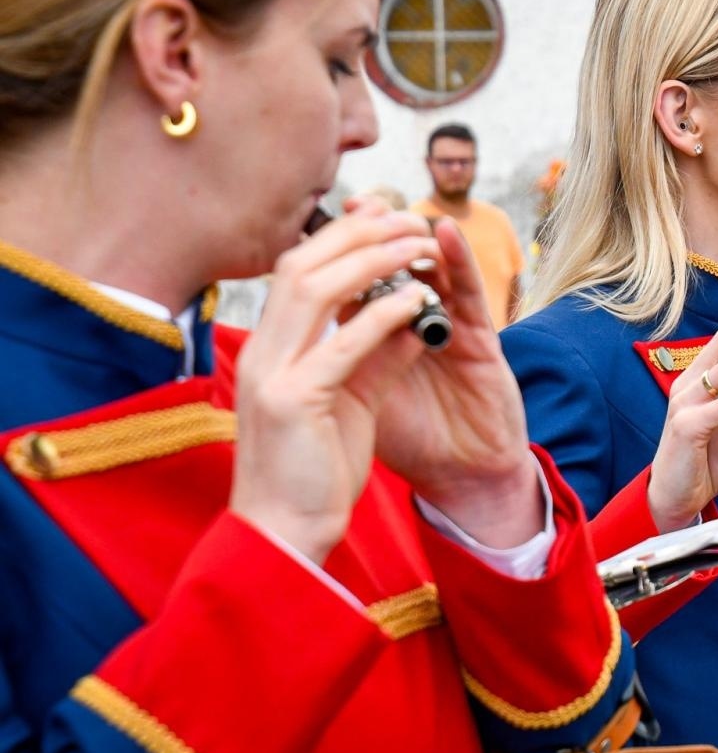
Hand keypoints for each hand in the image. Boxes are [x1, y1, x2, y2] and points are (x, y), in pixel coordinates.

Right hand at [231, 210, 444, 563]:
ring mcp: (270, 376)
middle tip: (409, 218)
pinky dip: (380, 316)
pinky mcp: (291, 403)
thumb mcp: (354, 399)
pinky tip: (416, 301)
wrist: (286, 535)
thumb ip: (377, 354)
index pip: (299, 271)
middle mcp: (262, 354)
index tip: (387, 217)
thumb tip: (411, 310)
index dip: (342, 237)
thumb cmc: (317, 469)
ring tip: (419, 246)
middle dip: (358, 233)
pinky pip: (341, 345)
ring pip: (315, 290)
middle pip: (303, 266)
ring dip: (372, 261)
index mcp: (270, 350)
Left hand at [349, 200, 543, 547]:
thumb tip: (299, 324)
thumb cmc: (412, 445)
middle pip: (396, 266)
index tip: (317, 228)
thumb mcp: (357, 398)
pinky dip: (460, 261)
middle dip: (376, 234)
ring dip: (416, 236)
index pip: (357, 284)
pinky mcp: (483, 344)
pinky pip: (471, 294)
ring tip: (397, 209)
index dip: (339, 254)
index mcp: (382, 340)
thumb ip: (341, 358)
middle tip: (360, 205)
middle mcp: (418, 327)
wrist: (462, 484)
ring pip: (436, 269)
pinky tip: (444, 234)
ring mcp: (453, 331)